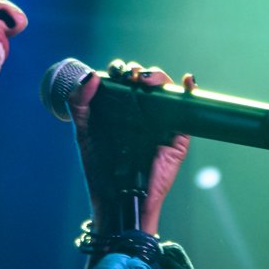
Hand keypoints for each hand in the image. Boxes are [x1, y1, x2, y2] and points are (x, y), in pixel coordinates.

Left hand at [67, 61, 195, 235]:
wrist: (116, 198)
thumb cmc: (99, 168)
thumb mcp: (84, 132)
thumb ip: (80, 103)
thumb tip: (90, 76)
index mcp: (119, 109)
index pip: (123, 80)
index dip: (121, 70)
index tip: (115, 71)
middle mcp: (141, 112)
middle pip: (145, 81)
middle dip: (138, 72)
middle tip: (130, 76)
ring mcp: (160, 122)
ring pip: (165, 90)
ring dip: (157, 77)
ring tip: (145, 79)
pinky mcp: (177, 135)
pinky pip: (186, 110)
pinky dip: (189, 91)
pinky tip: (186, 81)